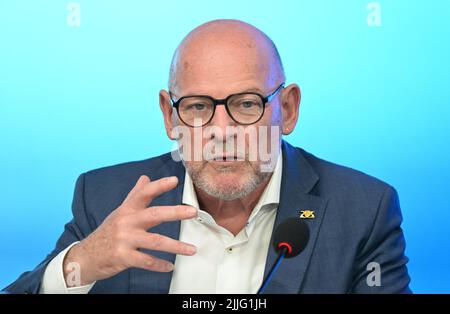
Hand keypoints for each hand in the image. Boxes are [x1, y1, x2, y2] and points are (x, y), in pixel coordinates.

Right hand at [62, 175, 196, 285]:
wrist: (85, 257)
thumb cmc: (108, 232)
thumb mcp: (120, 212)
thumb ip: (135, 195)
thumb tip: (145, 177)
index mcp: (127, 210)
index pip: (144, 193)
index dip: (159, 186)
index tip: (174, 180)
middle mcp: (126, 222)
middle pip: (154, 214)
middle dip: (175, 212)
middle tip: (193, 212)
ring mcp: (124, 240)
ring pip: (155, 241)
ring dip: (176, 246)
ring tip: (192, 249)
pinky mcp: (123, 257)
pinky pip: (146, 261)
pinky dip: (160, 265)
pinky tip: (170, 266)